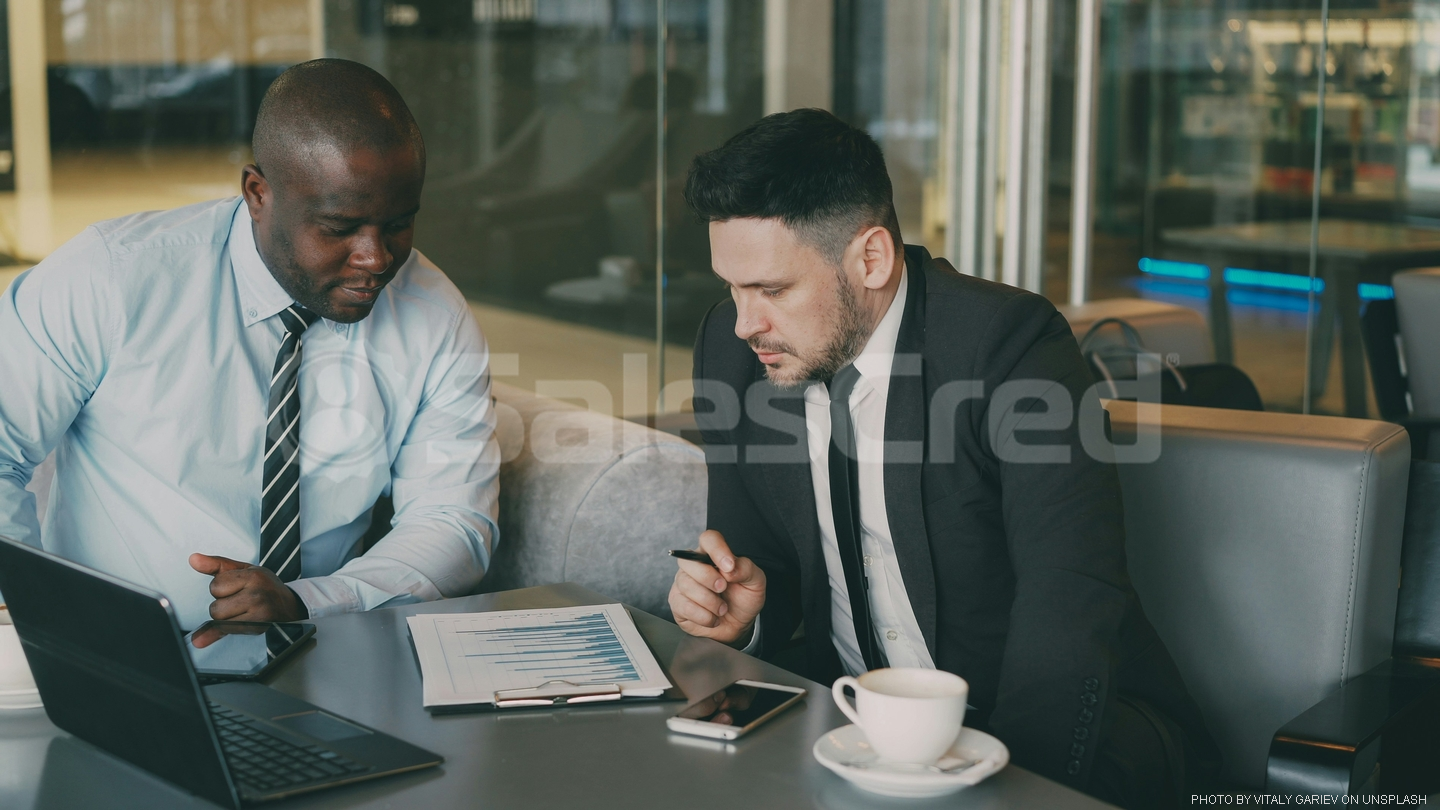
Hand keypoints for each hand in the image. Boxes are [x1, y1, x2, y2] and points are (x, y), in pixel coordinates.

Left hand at [189, 553, 306, 622]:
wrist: (291, 606)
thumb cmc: (265, 587)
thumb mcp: (245, 570)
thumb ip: (217, 565)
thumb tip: (193, 559)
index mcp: (254, 576)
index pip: (216, 585)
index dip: (221, 588)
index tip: (235, 587)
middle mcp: (257, 594)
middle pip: (215, 607)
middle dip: (222, 605)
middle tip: (238, 602)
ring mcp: (259, 613)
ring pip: (219, 620)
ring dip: (225, 618)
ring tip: (241, 611)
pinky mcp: (258, 627)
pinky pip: (227, 631)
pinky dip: (223, 630)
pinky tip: (219, 630)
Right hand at [668, 530, 764, 645]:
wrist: (737, 625)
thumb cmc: (743, 599)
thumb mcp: (755, 582)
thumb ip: (746, 569)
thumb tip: (730, 569)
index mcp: (713, 554)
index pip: (709, 539)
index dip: (717, 549)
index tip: (729, 566)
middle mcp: (694, 566)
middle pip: (689, 561)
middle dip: (708, 578)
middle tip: (723, 588)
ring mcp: (683, 584)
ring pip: (686, 585)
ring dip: (709, 601)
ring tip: (722, 609)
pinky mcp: (677, 603)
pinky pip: (684, 606)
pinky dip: (703, 616)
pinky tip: (712, 618)